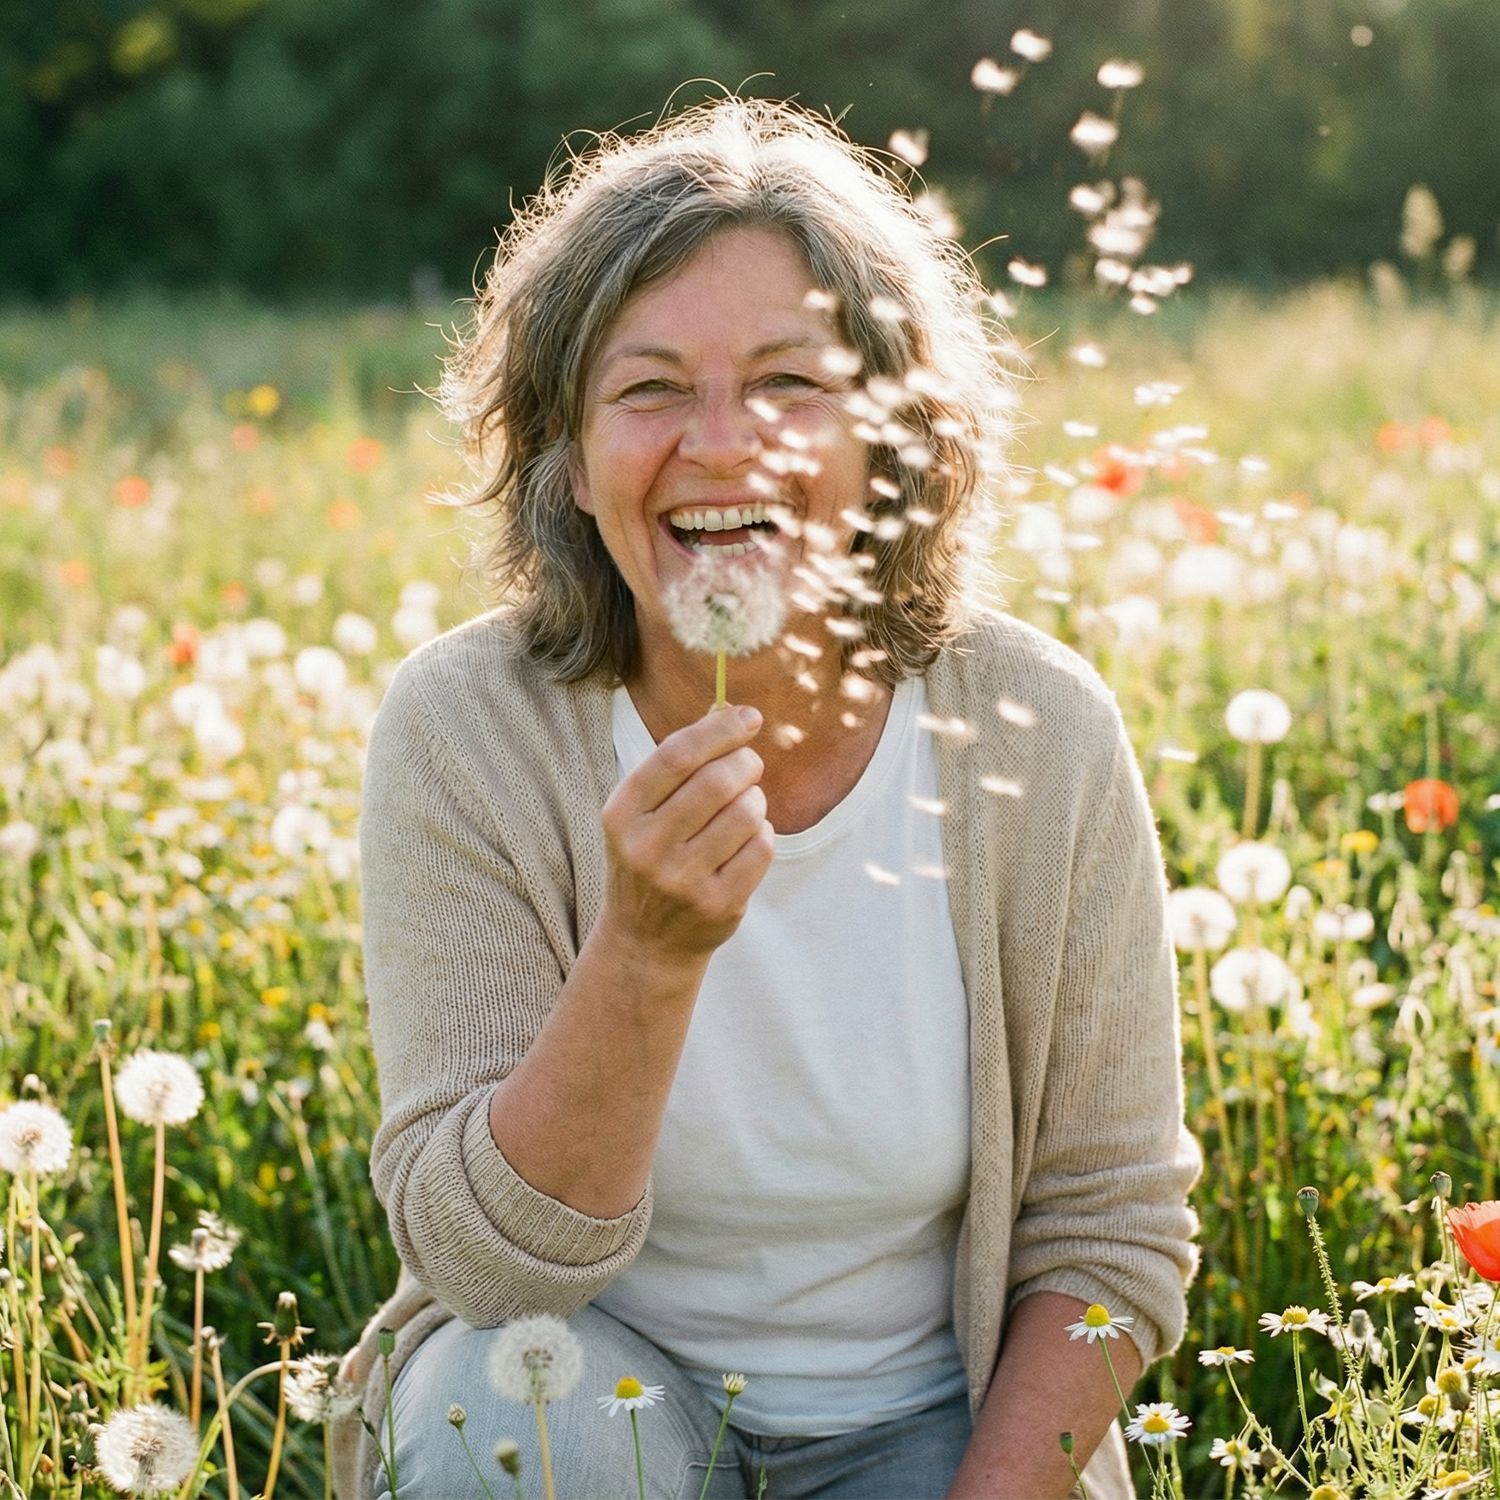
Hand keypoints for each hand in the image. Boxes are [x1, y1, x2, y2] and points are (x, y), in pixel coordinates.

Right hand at [600, 703, 773, 962]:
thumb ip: (678, 763)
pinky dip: (763, 834)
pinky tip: (746, 841)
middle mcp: (646, 847)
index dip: (719, 729)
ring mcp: (681, 880)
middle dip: (745, 762)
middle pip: (717, 781)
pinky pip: (762, 847)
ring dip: (755, 801)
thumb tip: (727, 710)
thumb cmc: (651, 856)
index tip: (749, 717)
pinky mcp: (717, 904)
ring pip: (747, 812)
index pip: (676, 755)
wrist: (646, 941)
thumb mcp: (643, 812)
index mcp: (621, 814)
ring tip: (743, 809)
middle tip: (749, 764)